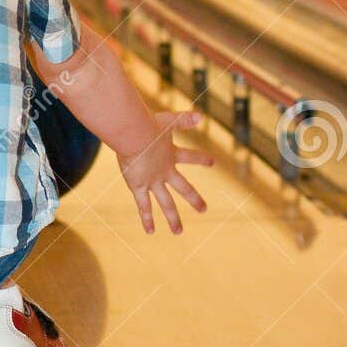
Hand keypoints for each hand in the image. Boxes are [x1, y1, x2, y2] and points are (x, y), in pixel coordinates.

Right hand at [117, 110, 212, 234]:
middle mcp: (165, 171)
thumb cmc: (147, 124)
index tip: (213, 162)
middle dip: (194, 199)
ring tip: (178, 232)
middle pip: (184, 188)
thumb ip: (184, 119)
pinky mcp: (138, 186)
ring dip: (172, 218)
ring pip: (165, 203)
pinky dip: (147, 218)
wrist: (133, 135)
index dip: (202, 159)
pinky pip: (143, 206)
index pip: (190, 157)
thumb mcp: (168, 120)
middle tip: (203, 209)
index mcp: (172, 154)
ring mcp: (153, 181)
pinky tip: (151, 231)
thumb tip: (202, 115)